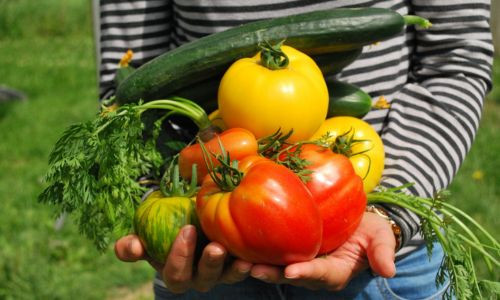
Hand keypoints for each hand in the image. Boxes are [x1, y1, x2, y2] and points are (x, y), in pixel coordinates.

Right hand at [114, 225, 252, 292]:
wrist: (191, 222)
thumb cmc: (165, 229)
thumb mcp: (147, 236)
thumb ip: (133, 245)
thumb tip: (131, 246)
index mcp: (176, 272)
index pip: (175, 273)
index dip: (180, 256)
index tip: (187, 229)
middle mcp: (199, 278)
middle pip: (204, 279)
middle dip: (209, 264)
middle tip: (215, 247)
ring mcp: (221, 273)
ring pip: (228, 276)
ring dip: (235, 270)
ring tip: (242, 259)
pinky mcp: (239, 264)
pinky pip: (247, 268)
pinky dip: (254, 264)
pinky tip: (259, 255)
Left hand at [249, 212, 396, 290]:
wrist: (357, 221)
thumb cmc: (370, 229)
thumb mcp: (380, 238)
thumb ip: (382, 252)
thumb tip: (389, 270)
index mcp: (336, 271)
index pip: (321, 274)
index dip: (307, 273)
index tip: (292, 272)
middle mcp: (315, 271)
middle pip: (292, 275)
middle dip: (274, 274)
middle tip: (254, 270)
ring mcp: (301, 261)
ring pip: (278, 267)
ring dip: (260, 265)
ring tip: (241, 261)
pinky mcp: (290, 250)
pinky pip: (274, 252)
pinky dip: (259, 250)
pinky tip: (241, 242)